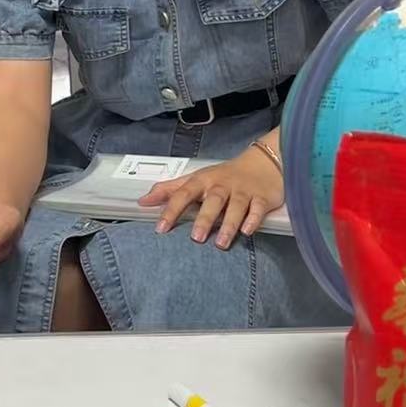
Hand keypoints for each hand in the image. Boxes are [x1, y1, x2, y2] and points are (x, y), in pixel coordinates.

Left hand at [140, 147, 283, 249]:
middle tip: (196, 238)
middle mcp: (222, 185)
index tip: (161, 228)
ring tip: (221, 243)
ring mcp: (243, 191)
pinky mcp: (262, 198)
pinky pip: (258, 208)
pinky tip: (247, 231)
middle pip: (213, 200)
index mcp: (203, 181)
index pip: (184, 194)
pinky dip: (253, 220)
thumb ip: (169, 190)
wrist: (262, 163)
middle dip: (204, 218)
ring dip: (229, 224)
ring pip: (237, 206)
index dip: (171, 210)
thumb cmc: (223, 176)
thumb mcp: (195, 179)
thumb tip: (143, 201)